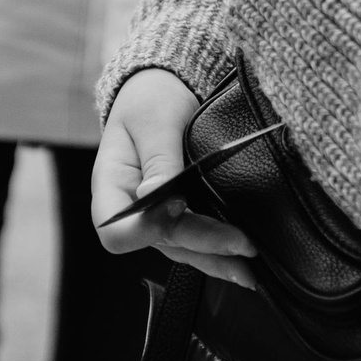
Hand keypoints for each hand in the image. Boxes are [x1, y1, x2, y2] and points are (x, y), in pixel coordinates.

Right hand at [93, 69, 258, 286]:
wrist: (162, 90)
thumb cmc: (150, 100)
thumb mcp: (154, 120)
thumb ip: (158, 159)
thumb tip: (155, 195)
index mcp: (111, 186)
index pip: (117, 231)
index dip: (149, 226)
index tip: (179, 204)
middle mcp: (130, 210)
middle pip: (160, 243)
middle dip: (201, 245)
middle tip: (242, 244)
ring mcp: (154, 216)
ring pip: (181, 249)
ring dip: (215, 259)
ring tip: (249, 270)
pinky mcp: (177, 215)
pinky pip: (194, 241)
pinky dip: (217, 251)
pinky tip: (241, 260)